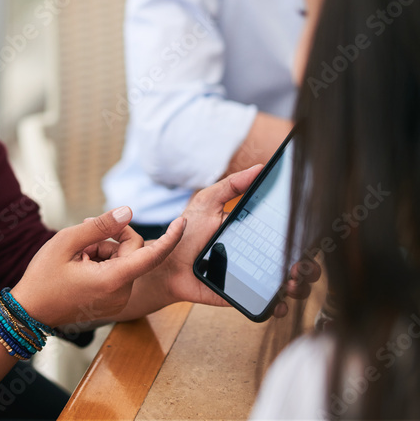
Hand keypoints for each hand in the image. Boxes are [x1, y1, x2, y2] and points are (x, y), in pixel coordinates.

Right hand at [10, 206, 185, 326]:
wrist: (29, 311)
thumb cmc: (43, 277)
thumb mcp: (66, 242)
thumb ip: (99, 225)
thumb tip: (128, 211)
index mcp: (112, 279)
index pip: (151, 255)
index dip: (170, 237)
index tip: (182, 222)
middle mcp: (121, 293)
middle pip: (133, 253)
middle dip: (111, 239)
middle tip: (83, 238)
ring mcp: (117, 300)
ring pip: (124, 262)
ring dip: (104, 251)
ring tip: (76, 256)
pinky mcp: (112, 302)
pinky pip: (117, 273)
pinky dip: (102, 263)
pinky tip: (80, 265)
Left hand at [158, 166, 321, 316]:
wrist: (166, 263)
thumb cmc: (186, 231)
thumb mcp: (207, 203)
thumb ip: (230, 186)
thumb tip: (258, 168)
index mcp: (255, 233)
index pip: (288, 235)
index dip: (304, 238)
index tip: (310, 238)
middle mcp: (260, 255)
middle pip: (297, 261)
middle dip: (310, 266)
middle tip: (300, 265)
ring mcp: (254, 277)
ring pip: (290, 285)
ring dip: (299, 286)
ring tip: (291, 282)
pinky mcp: (244, 296)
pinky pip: (268, 304)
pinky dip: (280, 307)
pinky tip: (280, 305)